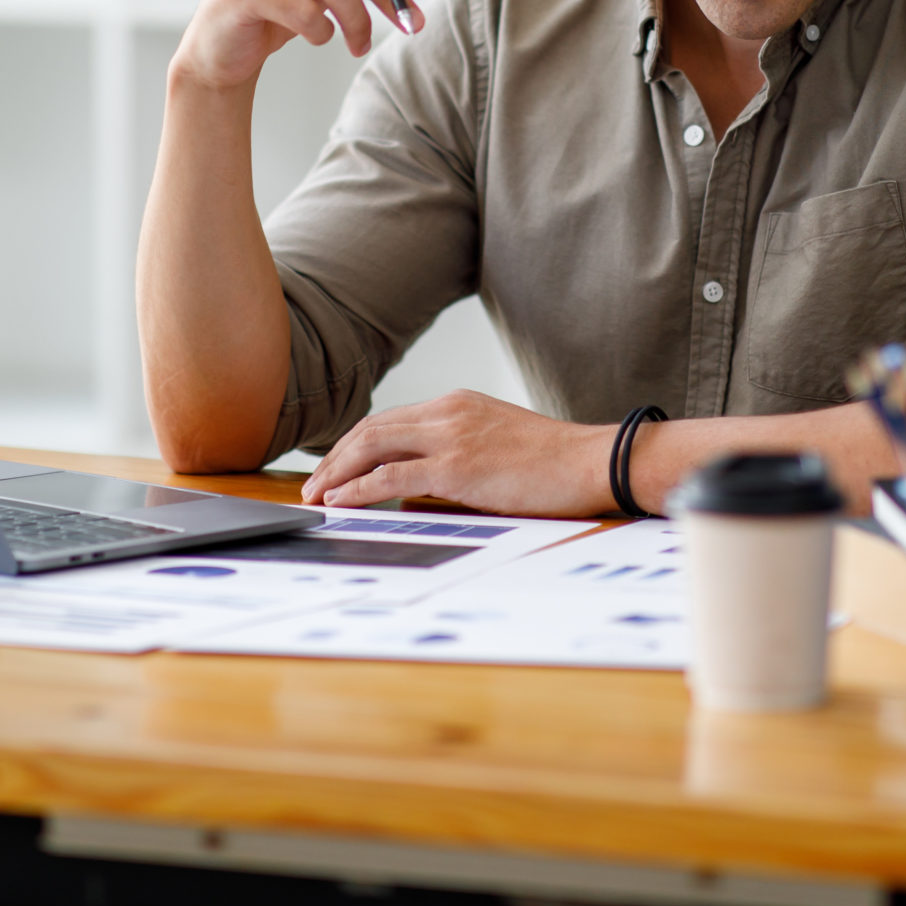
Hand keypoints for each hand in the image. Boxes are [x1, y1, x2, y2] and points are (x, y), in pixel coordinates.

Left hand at [300, 390, 613, 516]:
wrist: (592, 461)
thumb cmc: (555, 463)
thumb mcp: (496, 447)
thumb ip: (456, 456)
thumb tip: (417, 489)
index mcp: (457, 404)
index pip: (389, 420)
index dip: (354, 446)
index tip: (333, 469)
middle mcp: (448, 412)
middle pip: (371, 429)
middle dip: (335, 459)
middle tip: (312, 486)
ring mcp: (451, 436)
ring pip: (372, 446)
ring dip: (337, 473)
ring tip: (317, 496)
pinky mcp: (457, 466)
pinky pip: (391, 474)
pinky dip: (358, 487)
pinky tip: (340, 501)